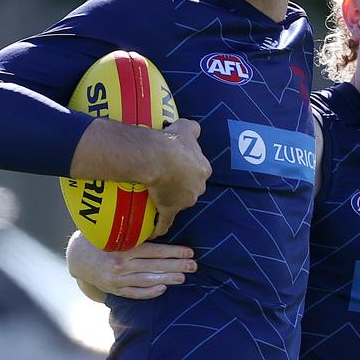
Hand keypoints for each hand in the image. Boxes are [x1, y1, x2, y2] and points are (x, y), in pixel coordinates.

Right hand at [67, 233, 196, 298]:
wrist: (77, 258)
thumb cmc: (100, 239)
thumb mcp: (114, 231)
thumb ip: (133, 231)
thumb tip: (159, 223)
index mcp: (123, 247)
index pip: (154, 250)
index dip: (173, 252)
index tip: (189, 252)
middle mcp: (121, 264)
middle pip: (154, 266)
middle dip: (177, 266)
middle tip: (194, 266)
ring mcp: (118, 279)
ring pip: (147, 279)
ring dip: (167, 278)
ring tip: (183, 277)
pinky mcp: (115, 290)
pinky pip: (135, 293)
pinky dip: (149, 291)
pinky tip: (163, 288)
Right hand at [147, 119, 211, 235]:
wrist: (159, 156)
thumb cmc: (173, 141)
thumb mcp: (187, 126)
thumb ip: (194, 128)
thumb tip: (195, 129)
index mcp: (203, 169)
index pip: (198, 171)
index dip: (188, 168)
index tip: (177, 165)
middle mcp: (198, 187)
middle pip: (190, 188)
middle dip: (181, 185)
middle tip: (165, 177)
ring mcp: (184, 201)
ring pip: (179, 202)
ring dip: (171, 200)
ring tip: (156, 195)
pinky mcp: (170, 210)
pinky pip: (166, 221)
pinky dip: (161, 227)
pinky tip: (156, 232)